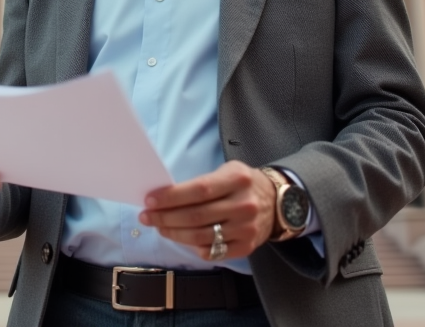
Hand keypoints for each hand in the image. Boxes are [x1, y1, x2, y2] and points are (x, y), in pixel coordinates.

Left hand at [139, 161, 275, 260]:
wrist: (277, 203)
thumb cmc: (244, 184)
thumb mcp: (228, 171)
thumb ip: (202, 183)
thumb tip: (166, 196)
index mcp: (237, 180)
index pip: (198, 190)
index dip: (172, 197)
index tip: (150, 200)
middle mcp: (243, 205)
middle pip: (196, 216)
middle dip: (165, 217)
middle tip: (147, 216)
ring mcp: (246, 229)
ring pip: (201, 236)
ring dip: (174, 233)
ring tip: (160, 227)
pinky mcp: (246, 247)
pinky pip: (212, 252)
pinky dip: (193, 247)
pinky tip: (181, 238)